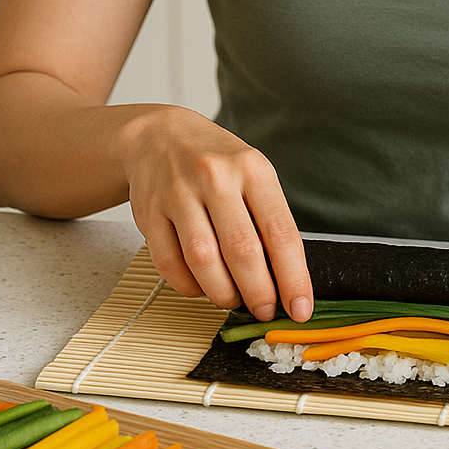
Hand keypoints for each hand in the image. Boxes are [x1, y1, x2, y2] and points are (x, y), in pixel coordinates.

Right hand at [122, 106, 311, 322]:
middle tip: (265, 310)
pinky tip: (201, 285)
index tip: (301, 308)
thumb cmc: (217, 163)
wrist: (159, 137)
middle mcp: (215, 177)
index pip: (280, 231)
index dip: (293, 277)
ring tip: (233, 300)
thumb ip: (269, 221)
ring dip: (222, 294)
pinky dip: (189, 286)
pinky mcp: (147, 211)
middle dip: (258, 293)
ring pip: (203, 261)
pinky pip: (169, 264)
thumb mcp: (253, 175)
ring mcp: (177, 193)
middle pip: (242, 251)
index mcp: (252, 169)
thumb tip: (287, 282)